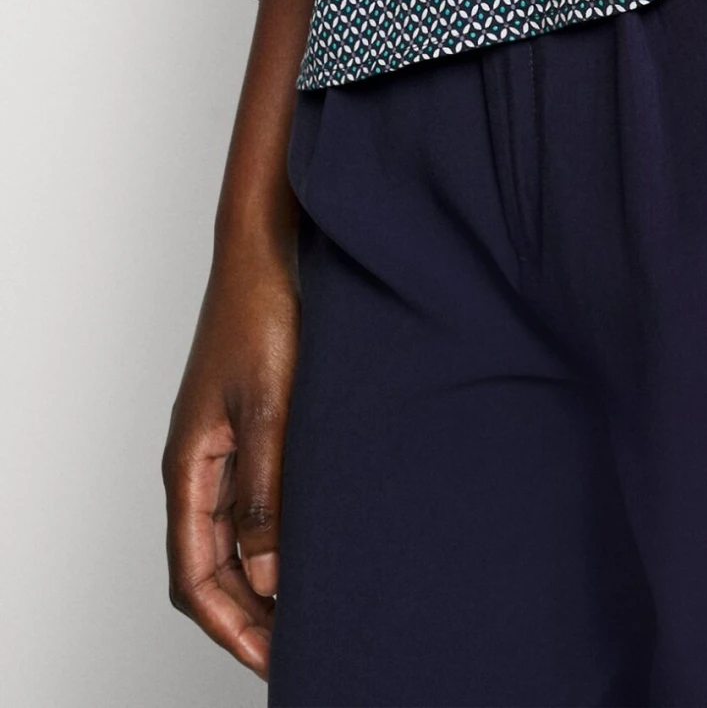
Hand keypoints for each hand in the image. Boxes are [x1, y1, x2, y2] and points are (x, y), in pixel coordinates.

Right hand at [162, 237, 299, 677]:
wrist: (268, 250)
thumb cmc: (261, 315)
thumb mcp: (270, 408)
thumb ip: (266, 489)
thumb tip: (269, 574)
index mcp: (189, 467)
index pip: (195, 575)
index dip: (230, 625)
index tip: (273, 659)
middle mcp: (198, 464)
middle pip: (210, 566)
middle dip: (247, 616)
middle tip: (298, 649)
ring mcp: (221, 445)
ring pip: (232, 536)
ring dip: (263, 579)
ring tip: (309, 609)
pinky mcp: (250, 424)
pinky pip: (253, 500)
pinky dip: (276, 535)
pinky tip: (313, 543)